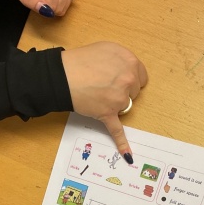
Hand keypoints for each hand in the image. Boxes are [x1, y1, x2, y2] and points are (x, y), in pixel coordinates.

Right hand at [61, 42, 147, 159]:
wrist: (63, 75)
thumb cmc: (81, 60)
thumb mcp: (107, 48)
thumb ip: (122, 60)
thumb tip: (126, 72)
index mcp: (131, 63)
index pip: (140, 78)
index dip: (128, 80)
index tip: (117, 80)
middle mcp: (128, 80)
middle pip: (133, 93)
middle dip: (121, 91)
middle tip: (103, 86)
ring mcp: (119, 99)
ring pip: (124, 107)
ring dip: (113, 104)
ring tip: (97, 96)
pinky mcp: (108, 114)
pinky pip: (117, 131)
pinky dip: (122, 144)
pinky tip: (127, 155)